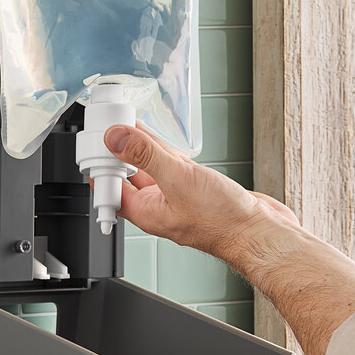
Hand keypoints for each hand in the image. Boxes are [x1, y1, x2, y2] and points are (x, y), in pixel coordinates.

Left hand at [105, 124, 354, 354]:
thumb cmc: (223, 221)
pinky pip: (170, 165)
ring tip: (126, 123)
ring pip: (150, 165)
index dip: (100, 162)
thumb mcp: (177, 179)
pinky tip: (157, 139)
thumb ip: (145, 155)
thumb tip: (115, 137)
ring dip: (139, 146)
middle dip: (117, 149)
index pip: (111, 185)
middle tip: (108, 123)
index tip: (94, 137)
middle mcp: (158, 204)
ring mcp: (176, 194)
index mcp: (145, 210)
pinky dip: (161, 150)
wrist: (260, 231)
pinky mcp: (194, 186)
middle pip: (128, 173)